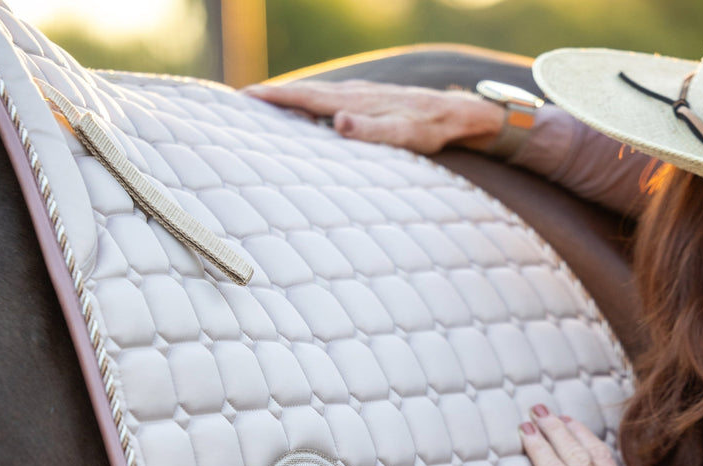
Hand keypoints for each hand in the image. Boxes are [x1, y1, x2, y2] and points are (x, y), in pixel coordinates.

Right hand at [243, 79, 504, 154]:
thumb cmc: (434, 130)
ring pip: (317, 94)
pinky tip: (307, 109)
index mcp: (355, 102)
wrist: (461, 113)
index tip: (246, 96)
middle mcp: (355, 94)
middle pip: (306, 92)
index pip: (306, 98)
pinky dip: (310, 102)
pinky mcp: (369, 101)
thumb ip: (373, 130)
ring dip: (290, 97)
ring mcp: (362, 95)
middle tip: (242, 98)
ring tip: (265, 103)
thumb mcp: (406, 135)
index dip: (275, 97)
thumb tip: (339, 122)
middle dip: (274, 95)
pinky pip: (330, 100)